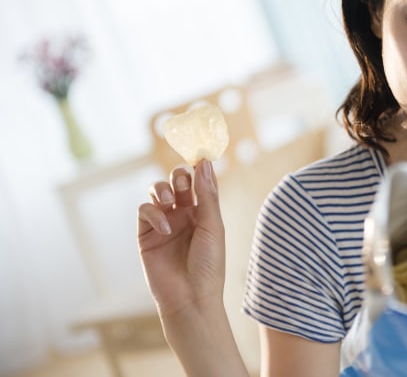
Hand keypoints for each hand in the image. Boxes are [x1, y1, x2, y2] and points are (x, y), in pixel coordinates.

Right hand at [137, 160, 225, 317]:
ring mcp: (164, 223)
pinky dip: (153, 213)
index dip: (198, 168)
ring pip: (157, 191)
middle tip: (183, 182)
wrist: (191, 298)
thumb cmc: (208, 264)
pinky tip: (165, 227)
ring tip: (171, 201)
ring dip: (162, 189)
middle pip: (177, 181)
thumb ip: (207, 195)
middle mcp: (184, 214)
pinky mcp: (146, 234)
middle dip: (178, 176)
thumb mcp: (213, 226)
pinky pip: (145, 211)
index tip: (199, 156)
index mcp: (204, 212)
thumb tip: (205, 163)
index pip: (199, 181)